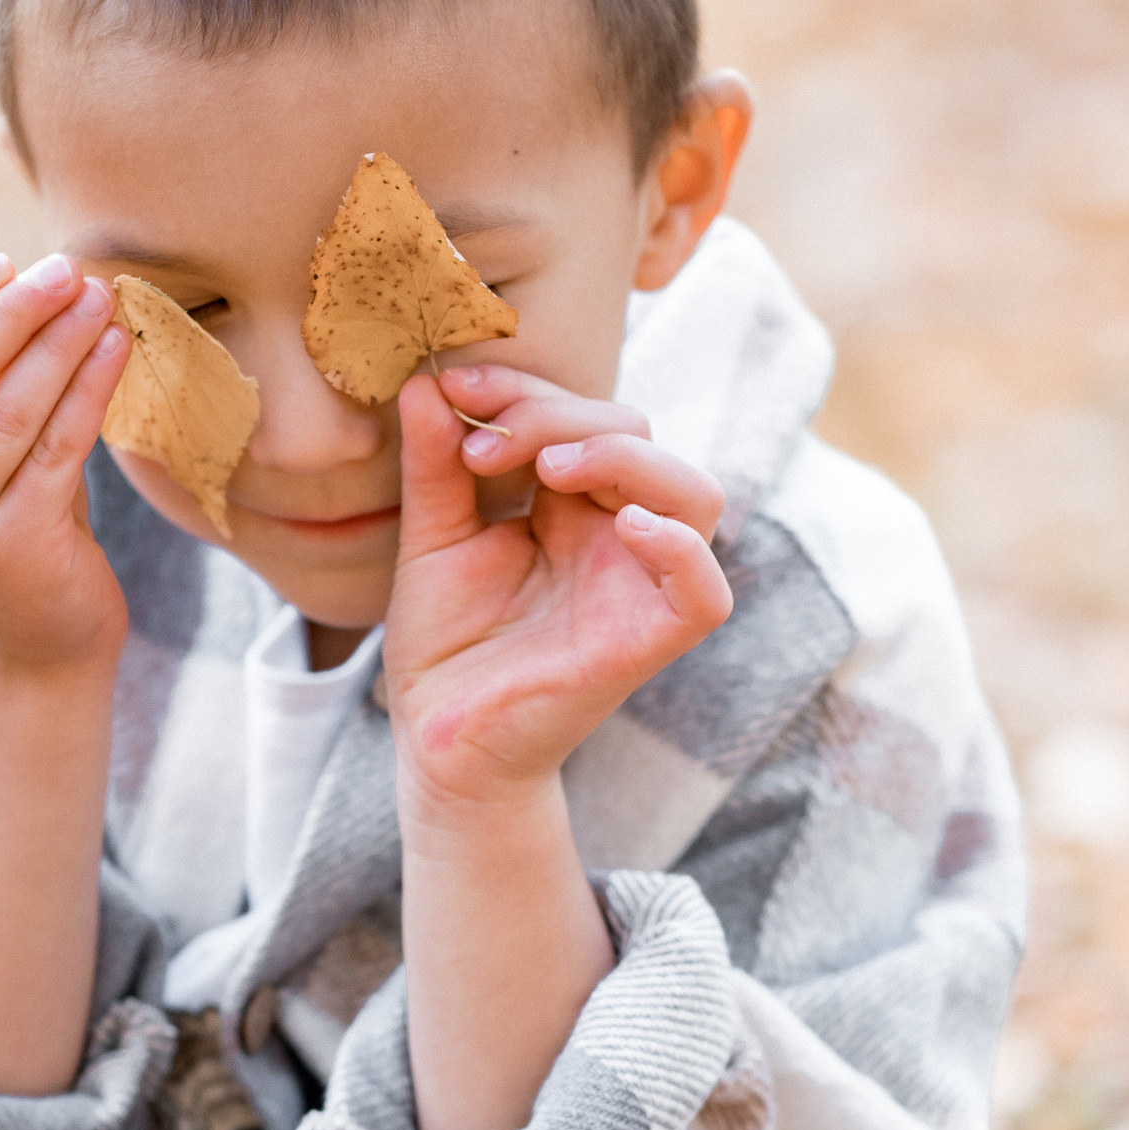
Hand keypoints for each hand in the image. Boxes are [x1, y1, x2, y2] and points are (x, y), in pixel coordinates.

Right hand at [0, 253, 129, 682]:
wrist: (27, 651)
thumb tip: (15, 280)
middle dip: (7, 313)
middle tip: (62, 268)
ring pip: (3, 411)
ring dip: (57, 343)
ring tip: (98, 298)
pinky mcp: (9, 553)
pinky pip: (56, 450)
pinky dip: (89, 390)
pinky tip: (115, 349)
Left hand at [382, 364, 731, 820]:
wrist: (439, 744)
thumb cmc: (446, 648)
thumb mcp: (432, 540)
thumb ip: (435, 466)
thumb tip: (424, 386)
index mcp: (573, 508)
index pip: (583, 417)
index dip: (526, 390)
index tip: (452, 387)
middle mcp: (617, 538)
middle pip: (636, 435)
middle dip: (557, 413)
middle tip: (482, 443)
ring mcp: (637, 587)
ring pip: (693, 495)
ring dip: (625, 459)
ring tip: (549, 465)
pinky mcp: (646, 643)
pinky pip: (704, 594)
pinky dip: (682, 551)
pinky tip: (629, 526)